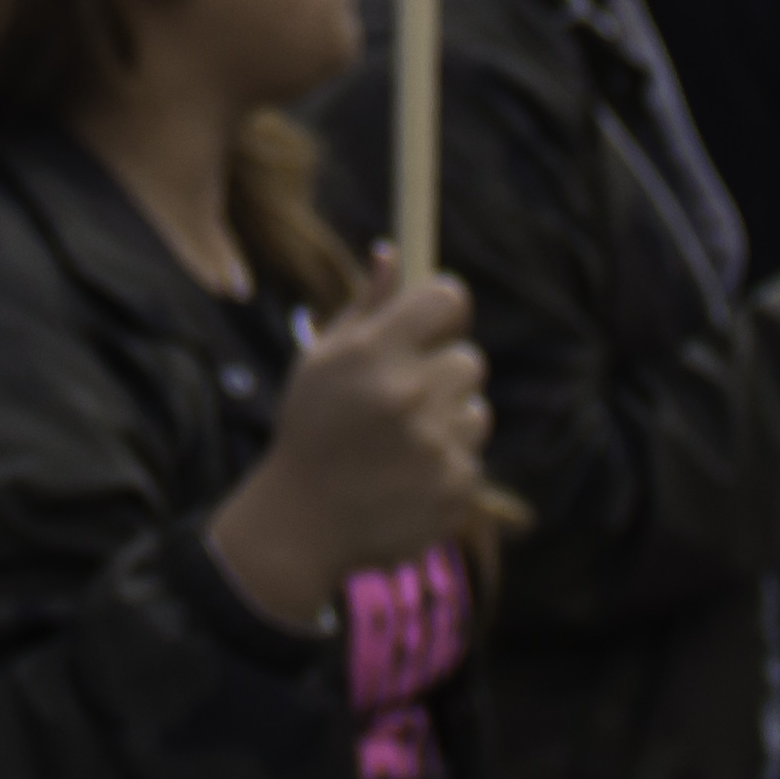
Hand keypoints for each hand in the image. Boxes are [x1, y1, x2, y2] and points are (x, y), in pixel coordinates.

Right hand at [209, 253, 488, 626]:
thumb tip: (393, 253)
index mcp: (375, 354)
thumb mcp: (320, 362)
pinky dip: (447, 465)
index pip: (449, 298)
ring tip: (403, 443)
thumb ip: (365, 307)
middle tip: (403, 398)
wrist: (302, 525)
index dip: (444, 307)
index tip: (432, 322)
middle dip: (441, 373)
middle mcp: (411, 396)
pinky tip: (407, 477)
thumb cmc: (310, 431)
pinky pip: (472, 458)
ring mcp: (438, 447)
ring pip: (477, 411)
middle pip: (469, 360)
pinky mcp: (457, 490)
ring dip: (448, 421)